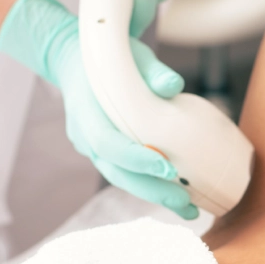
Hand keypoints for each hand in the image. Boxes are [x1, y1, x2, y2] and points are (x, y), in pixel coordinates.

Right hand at [0, 0, 198, 218]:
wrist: (75, 60)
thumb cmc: (109, 56)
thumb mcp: (130, 55)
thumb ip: (151, 69)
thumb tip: (173, 85)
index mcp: (86, 111)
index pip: (108, 144)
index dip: (137, 159)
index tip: (168, 168)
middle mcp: (84, 135)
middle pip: (115, 172)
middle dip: (151, 190)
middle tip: (185, 203)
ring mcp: (91, 148)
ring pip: (120, 178)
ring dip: (153, 194)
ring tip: (188, 208)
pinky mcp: (103, 153)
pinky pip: (125, 173)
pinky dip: (149, 184)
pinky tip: (177, 194)